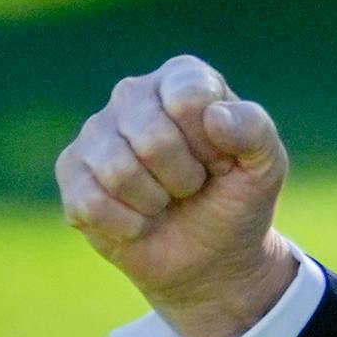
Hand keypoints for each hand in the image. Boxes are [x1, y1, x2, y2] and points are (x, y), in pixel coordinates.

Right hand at [56, 54, 298, 336]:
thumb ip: (254, 131)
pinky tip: (137, 221)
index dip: (211, 145)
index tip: (221, 161)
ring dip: (153, 202)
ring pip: (118, 171)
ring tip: (163, 201)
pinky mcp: (71, 172)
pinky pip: (91, 201)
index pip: (187, 98)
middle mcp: (132, 94)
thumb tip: (215, 116)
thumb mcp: (265, 166)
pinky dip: (126, 224)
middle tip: (191, 186)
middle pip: (151, 138)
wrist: (210, 257)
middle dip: (183, 179)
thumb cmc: (236, 199)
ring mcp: (96, 132)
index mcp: (181, 79)